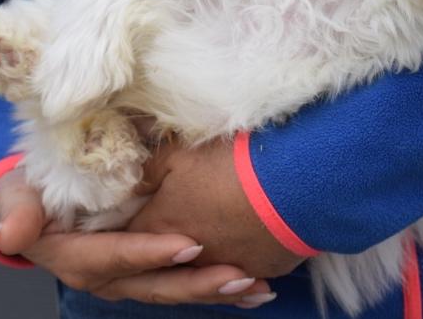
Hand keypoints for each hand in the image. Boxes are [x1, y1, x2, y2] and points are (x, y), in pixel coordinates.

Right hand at [0, 167, 273, 307]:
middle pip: (155, 284)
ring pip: (174, 288)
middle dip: (198, 282)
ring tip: (255, 285)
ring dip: (215, 289)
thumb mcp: (16, 196)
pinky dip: (216, 285)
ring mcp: (127, 279)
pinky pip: (182, 282)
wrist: (34, 203)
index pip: (117, 258)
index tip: (188, 243)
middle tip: (240, 274)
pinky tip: (254, 285)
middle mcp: (105, 276)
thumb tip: (9, 236)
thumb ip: (17, 212)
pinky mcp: (146, 272)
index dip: (151, 253)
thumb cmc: (29, 193)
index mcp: (75, 258)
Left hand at [127, 138, 305, 280]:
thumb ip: (149, 167)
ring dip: (209, 260)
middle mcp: (189, 257)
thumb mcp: (179, 152)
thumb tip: (132, 176)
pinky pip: (245, 271)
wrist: (292, 180)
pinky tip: (253, 254)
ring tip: (220, 244)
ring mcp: (226, 266)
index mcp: (161, 225)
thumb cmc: (230, 161)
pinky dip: (244, 264)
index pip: (129, 234)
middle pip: (167, 259)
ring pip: (208, 269)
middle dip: (166, 245)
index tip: (136, 208)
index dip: (130, 220)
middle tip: (177, 226)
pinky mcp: (260, 269)